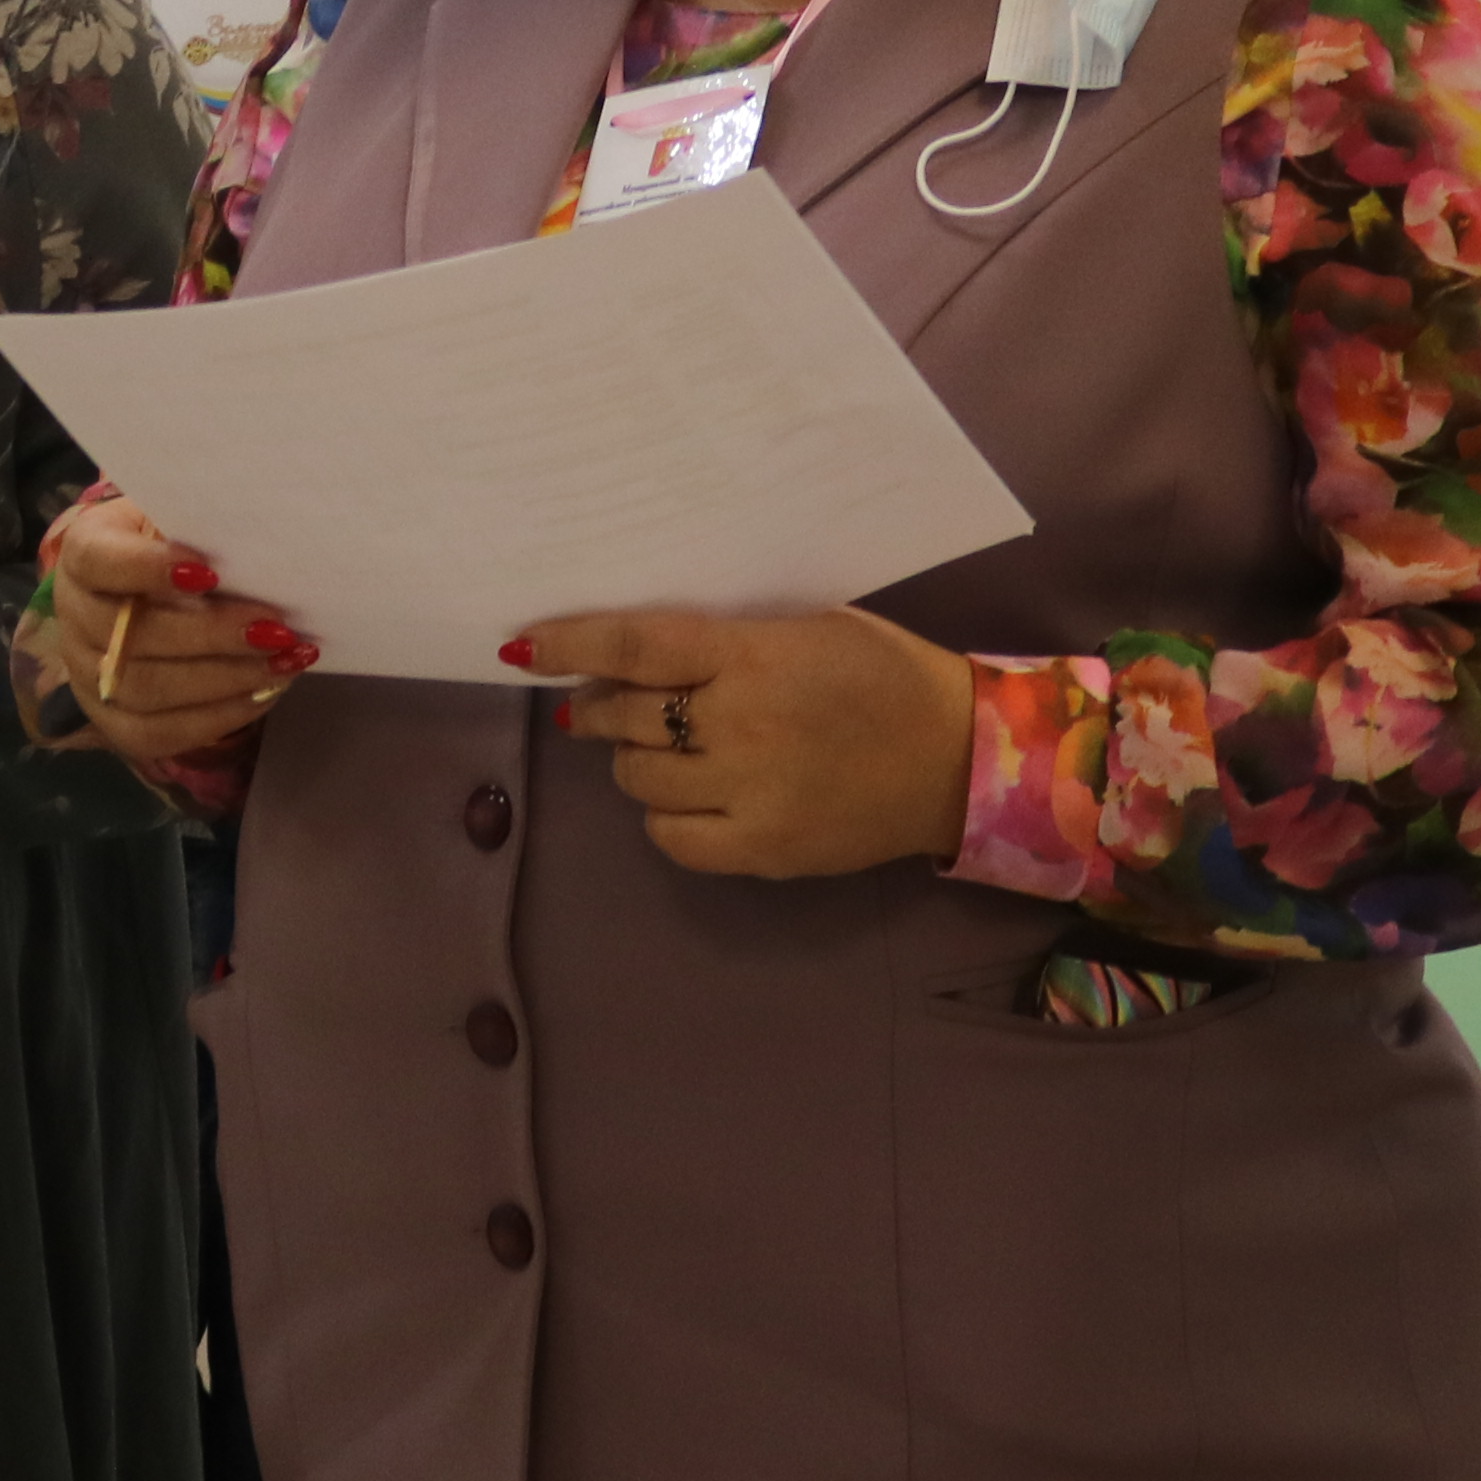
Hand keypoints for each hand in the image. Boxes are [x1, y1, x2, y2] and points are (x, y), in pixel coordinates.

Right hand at [24, 492, 313, 763]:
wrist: (141, 595)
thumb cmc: (169, 547)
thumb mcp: (176, 519)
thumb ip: (201, 530)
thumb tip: (255, 550)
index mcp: (83, 553)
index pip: (99, 562)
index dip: (148, 568)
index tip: (210, 571)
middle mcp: (73, 617)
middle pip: (131, 636)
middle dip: (211, 635)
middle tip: (276, 628)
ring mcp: (88, 676)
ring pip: (147, 690)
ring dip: (225, 679)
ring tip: (282, 661)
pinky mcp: (112, 722)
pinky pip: (160, 732)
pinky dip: (219, 715)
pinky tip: (264, 692)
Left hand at [518, 606, 974, 878]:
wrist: (957, 758)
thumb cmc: (880, 674)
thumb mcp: (805, 629)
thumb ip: (725, 641)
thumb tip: (636, 658)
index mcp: (754, 657)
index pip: (639, 647)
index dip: (572, 644)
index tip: (523, 646)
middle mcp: (742, 725)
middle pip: (627, 718)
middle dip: (596, 708)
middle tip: (595, 704)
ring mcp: (751, 794)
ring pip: (641, 780)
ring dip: (636, 761)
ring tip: (664, 748)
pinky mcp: (764, 851)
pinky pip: (674, 839)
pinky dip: (666, 817)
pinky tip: (690, 798)